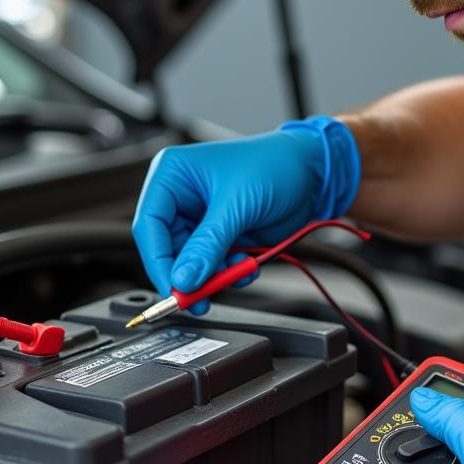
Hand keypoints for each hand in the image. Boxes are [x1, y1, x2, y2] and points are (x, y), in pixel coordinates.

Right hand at [131, 117, 359, 311]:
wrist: (314, 171)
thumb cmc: (275, 165)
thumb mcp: (236, 206)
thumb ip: (207, 245)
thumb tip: (183, 279)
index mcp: (172, 175)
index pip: (149, 225)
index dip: (158, 261)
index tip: (173, 288)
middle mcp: (181, 196)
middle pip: (167, 248)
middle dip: (186, 274)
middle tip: (199, 299)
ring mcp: (201, 218)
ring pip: (190, 262)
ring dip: (211, 275)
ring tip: (233, 273)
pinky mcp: (221, 235)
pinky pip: (212, 265)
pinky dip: (227, 273)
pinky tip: (245, 267)